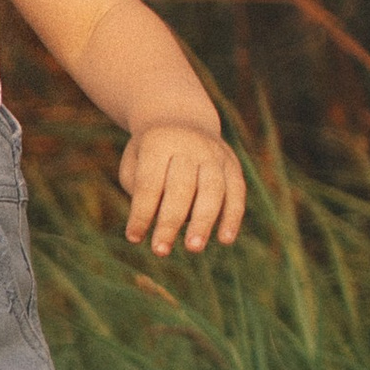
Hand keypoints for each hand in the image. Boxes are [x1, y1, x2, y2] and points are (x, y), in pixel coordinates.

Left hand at [119, 122, 244, 255]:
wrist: (180, 119)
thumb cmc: (149, 153)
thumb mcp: (134, 163)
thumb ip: (140, 190)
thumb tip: (156, 221)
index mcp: (159, 143)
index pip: (149, 183)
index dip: (141, 212)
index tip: (133, 238)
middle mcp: (190, 146)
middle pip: (181, 187)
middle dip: (170, 221)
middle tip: (160, 251)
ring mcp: (215, 154)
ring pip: (213, 190)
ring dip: (204, 222)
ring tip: (193, 248)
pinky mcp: (233, 164)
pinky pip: (236, 191)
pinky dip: (232, 216)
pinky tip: (225, 239)